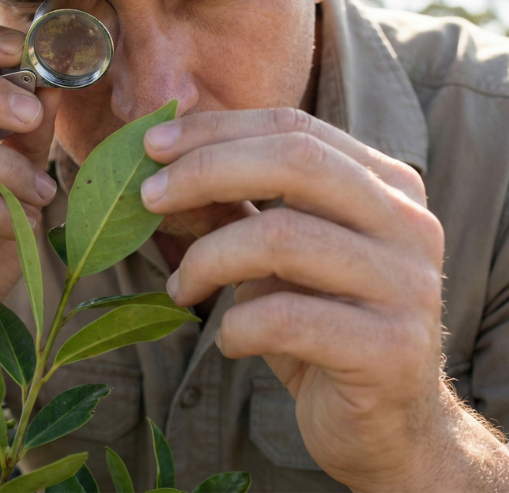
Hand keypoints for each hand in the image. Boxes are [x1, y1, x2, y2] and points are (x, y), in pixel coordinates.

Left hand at [139, 107, 463, 490]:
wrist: (384, 425)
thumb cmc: (320, 328)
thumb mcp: (274, 260)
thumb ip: (235, 209)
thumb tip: (160, 167)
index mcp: (387, 186)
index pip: (295, 130)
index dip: (217, 131)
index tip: (151, 144)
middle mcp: (409, 224)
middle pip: (296, 162)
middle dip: (205, 171)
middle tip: (146, 197)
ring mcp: (407, 285)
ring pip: (281, 238)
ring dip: (206, 260)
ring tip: (182, 289)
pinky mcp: (390, 348)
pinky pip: (284, 319)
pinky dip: (234, 328)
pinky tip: (229, 342)